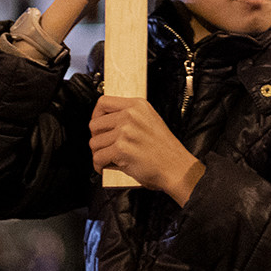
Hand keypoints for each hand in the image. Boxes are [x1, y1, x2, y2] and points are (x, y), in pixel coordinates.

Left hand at [89, 96, 203, 204]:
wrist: (177, 168)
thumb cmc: (165, 150)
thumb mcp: (150, 121)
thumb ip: (129, 117)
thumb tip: (105, 122)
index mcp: (137, 106)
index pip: (103, 102)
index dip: (96, 116)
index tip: (99, 127)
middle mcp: (130, 115)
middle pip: (94, 124)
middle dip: (97, 139)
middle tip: (104, 147)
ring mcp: (125, 131)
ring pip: (94, 143)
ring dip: (99, 154)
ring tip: (108, 160)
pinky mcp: (121, 149)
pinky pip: (98, 158)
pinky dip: (99, 166)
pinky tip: (106, 167)